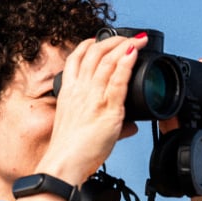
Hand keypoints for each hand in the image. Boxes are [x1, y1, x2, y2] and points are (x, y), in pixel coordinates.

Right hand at [42, 34, 147, 182]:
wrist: (64, 163)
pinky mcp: (107, 108)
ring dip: (124, 46)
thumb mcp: (82, 128)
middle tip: (128, 37)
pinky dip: (127, 63)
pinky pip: (118, 79)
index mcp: (69, 92)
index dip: (87, 44)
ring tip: (137, 40)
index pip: (76, 59)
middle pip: (94, 54)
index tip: (98, 39)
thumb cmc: (70, 151)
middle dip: (112, 40)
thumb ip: (108, 122)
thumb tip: (131, 126)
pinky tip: (134, 53)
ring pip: (107, 61)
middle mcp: (79, 90)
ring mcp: (92, 97)